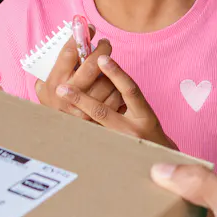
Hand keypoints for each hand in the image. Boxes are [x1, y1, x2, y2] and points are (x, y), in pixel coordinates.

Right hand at [35, 34, 125, 117]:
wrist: (60, 138)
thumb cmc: (56, 104)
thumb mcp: (45, 87)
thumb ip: (55, 67)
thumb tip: (73, 38)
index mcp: (53, 83)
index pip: (69, 53)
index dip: (80, 36)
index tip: (89, 28)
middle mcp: (66, 96)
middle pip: (90, 65)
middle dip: (102, 50)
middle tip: (105, 44)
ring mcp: (83, 110)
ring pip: (106, 81)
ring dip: (110, 73)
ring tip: (107, 71)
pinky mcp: (98, 121)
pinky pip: (116, 97)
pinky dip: (117, 89)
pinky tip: (113, 88)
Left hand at [57, 53, 176, 150]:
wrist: (158, 158)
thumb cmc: (148, 130)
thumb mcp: (145, 113)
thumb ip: (127, 96)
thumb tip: (102, 69)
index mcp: (145, 116)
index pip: (130, 90)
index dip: (116, 73)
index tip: (101, 58)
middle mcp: (132, 131)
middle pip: (102, 112)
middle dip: (80, 98)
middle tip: (61, 88)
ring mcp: (118, 145)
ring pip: (91, 129)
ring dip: (73, 116)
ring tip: (58, 104)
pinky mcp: (107, 153)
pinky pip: (89, 140)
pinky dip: (76, 131)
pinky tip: (62, 124)